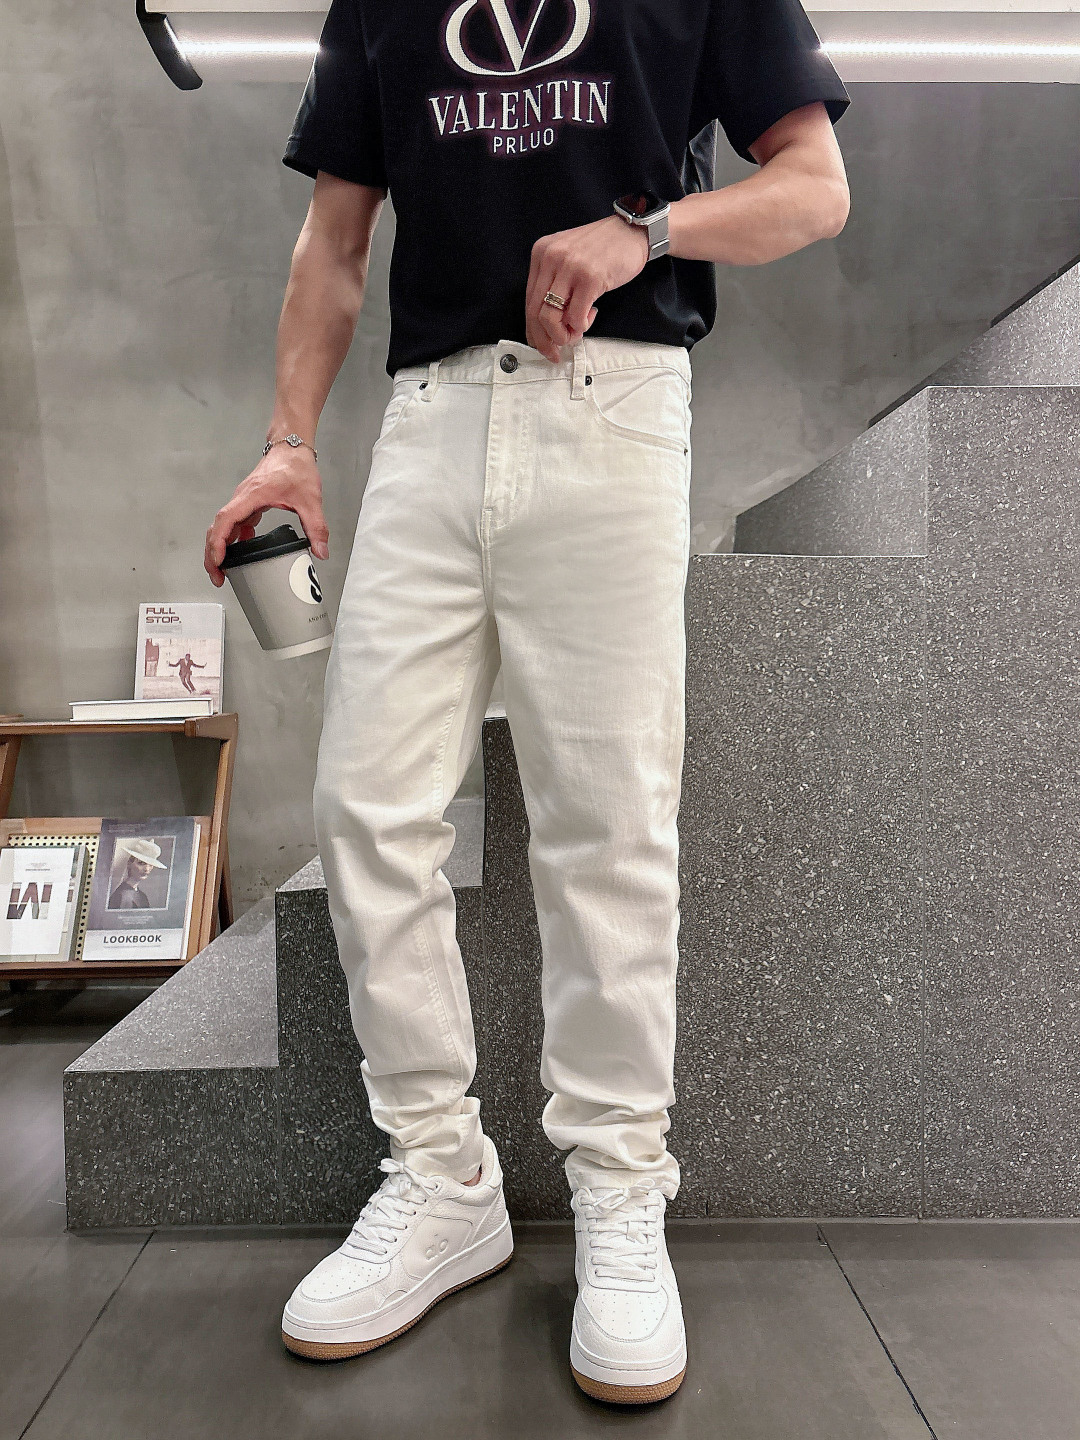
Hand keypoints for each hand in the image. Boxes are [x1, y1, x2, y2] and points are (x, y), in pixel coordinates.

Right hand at [204, 447, 328, 586]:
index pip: (225, 521)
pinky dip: (234, 538)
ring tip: (225, 570)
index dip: (218, 543)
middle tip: (217, 576)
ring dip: (220, 547)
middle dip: (212, 553)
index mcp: (251, 496)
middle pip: (217, 528)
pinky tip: (244, 549)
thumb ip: (316, 527)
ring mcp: (243, 500)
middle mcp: (242, 498)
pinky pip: (235, 522)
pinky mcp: (249, 502)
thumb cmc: (296, 466)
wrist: (292, 447)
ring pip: (223, 526)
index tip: (218, 561)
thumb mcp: (310, 499)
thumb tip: (321, 551)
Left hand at [525, 214, 649, 361]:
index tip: (542, 344)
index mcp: (541, 254)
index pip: (528, 301)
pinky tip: (591, 315)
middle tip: (556, 352)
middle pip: (535, 313)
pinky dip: (582, 326)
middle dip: (544, 340)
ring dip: (563, 335)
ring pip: (550, 318)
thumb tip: (547, 325)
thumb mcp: (568, 259)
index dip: (533, 330)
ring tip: (577, 331)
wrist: (632, 231)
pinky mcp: (589, 278)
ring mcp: (570, 267)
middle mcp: (551, 258)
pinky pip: (576, 317)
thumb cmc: (603, 250)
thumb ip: (555, 285)